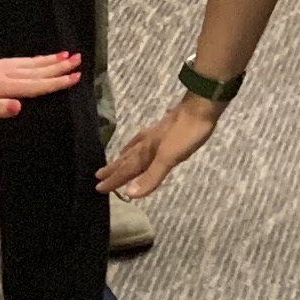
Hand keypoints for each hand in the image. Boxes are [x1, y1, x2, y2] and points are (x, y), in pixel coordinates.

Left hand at [0, 48, 83, 119]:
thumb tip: (19, 106)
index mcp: (2, 86)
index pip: (35, 85)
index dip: (55, 82)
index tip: (75, 77)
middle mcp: (4, 75)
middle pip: (37, 71)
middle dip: (58, 67)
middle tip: (79, 60)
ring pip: (30, 64)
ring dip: (49, 61)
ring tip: (66, 55)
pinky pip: (20, 61)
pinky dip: (33, 59)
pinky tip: (36, 59)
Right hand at [98, 96, 219, 200]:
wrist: (201, 106)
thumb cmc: (186, 133)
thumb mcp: (169, 158)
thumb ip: (151, 176)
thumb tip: (129, 193)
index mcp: (146, 151)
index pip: (126, 169)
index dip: (114, 180)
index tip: (98, 188)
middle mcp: (147, 142)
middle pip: (127, 158)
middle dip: (114, 168)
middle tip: (98, 175)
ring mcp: (156, 133)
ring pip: (135, 147)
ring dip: (124, 155)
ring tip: (116, 159)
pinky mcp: (166, 127)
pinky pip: (145, 138)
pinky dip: (139, 142)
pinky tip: (143, 139)